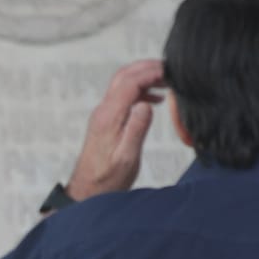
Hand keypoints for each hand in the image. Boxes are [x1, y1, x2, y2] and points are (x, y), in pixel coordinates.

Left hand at [63, 59, 166, 202]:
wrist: (87, 190)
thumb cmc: (107, 178)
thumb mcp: (126, 157)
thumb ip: (136, 130)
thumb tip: (146, 104)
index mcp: (109, 117)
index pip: (129, 83)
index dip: (150, 73)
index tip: (171, 71)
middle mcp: (103, 112)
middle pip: (124, 76)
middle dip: (147, 68)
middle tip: (171, 70)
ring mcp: (103, 115)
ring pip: (122, 84)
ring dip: (144, 77)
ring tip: (168, 82)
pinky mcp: (106, 120)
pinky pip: (122, 96)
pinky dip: (140, 91)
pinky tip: (155, 100)